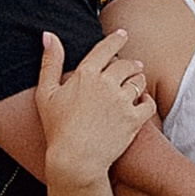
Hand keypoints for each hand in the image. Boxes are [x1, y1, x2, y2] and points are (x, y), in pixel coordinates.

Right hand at [34, 30, 153, 188]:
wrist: (75, 160)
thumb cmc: (57, 129)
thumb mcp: (46, 93)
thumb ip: (50, 62)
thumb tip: (48, 35)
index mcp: (86, 74)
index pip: (106, 48)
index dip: (116, 39)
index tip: (122, 34)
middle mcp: (106, 84)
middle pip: (126, 65)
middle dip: (130, 64)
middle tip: (133, 66)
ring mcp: (122, 101)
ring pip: (138, 82)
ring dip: (138, 81)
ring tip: (136, 83)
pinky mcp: (134, 120)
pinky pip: (148, 104)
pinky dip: (146, 102)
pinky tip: (142, 103)